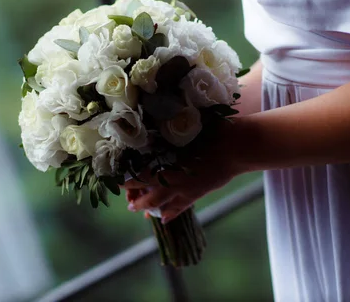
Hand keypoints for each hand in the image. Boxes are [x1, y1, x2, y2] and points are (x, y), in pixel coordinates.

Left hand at [123, 122, 246, 222]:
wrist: (234, 146)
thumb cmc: (208, 131)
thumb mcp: (181, 129)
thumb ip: (163, 136)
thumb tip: (146, 134)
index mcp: (162, 160)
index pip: (135, 172)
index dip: (124, 177)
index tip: (115, 177)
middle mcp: (168, 177)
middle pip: (144, 190)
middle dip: (133, 195)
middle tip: (126, 196)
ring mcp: (182, 188)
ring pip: (158, 202)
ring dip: (146, 206)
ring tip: (137, 209)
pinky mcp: (195, 194)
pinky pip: (179, 208)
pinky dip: (170, 214)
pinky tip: (164, 219)